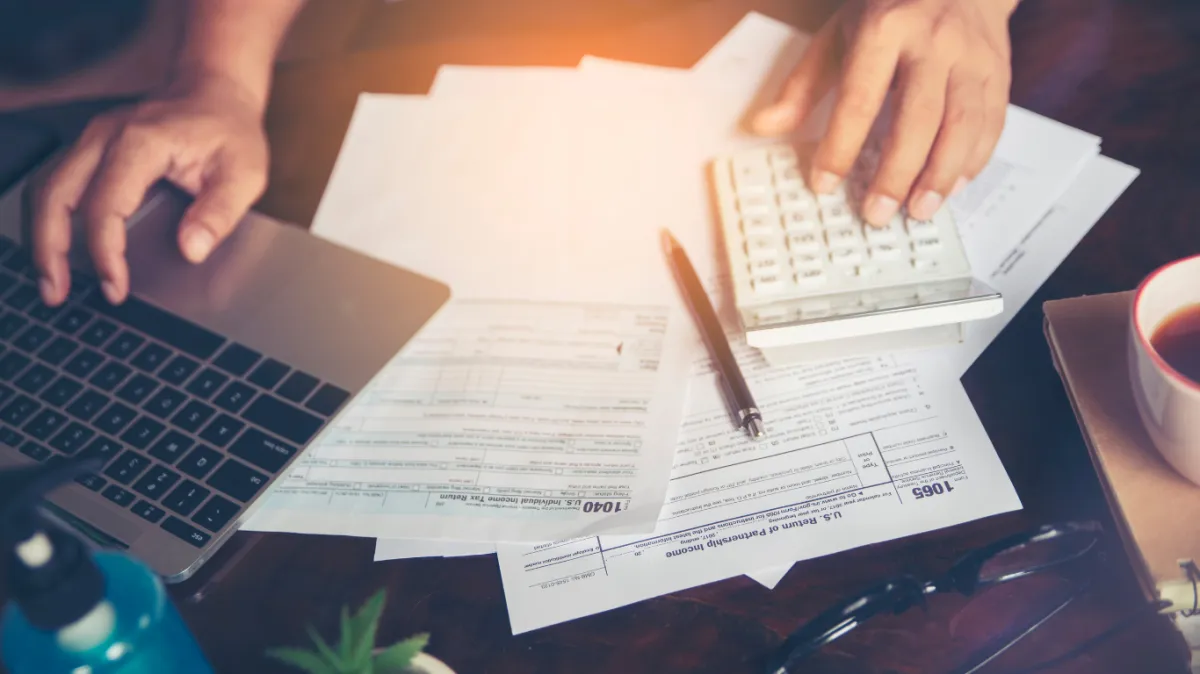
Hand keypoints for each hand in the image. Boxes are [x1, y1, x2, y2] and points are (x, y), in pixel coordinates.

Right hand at [32, 72, 268, 304]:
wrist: (216, 92)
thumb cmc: (230, 132)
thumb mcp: (244, 173)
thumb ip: (220, 213)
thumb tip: (192, 250)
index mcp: (142, 141)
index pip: (106, 203)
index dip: (105, 251)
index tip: (115, 286)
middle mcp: (106, 135)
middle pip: (55, 194)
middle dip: (50, 248)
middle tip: (58, 292)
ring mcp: (92, 139)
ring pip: (45, 188)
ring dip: (41, 236)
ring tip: (52, 281)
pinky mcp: (90, 148)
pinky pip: (55, 183)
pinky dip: (50, 219)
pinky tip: (58, 249)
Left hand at [752, 0, 1018, 225]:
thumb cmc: (891, 10)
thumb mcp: (838, 34)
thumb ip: (803, 85)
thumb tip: (764, 126)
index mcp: (885, 29)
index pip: (860, 98)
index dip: (841, 147)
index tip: (824, 184)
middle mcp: (934, 42)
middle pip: (918, 118)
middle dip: (897, 173)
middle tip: (877, 213)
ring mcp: (972, 57)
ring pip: (963, 125)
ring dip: (940, 176)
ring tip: (919, 211)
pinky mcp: (999, 72)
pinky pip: (992, 124)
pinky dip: (972, 161)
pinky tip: (951, 187)